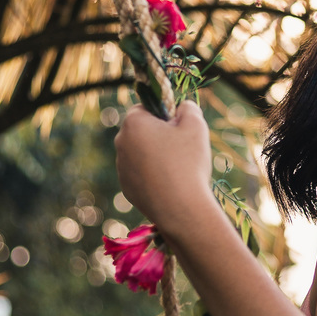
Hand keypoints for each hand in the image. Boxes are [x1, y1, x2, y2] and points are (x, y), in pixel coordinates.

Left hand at [114, 101, 214, 243]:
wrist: (181, 208)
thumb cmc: (188, 162)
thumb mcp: (196, 125)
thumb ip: (188, 107)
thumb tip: (182, 106)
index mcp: (133, 123)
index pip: (145, 107)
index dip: (164, 114)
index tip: (179, 127)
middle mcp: (121, 143)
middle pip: (142, 130)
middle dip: (159, 135)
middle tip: (182, 148)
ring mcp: (121, 167)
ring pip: (141, 153)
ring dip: (156, 155)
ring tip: (178, 169)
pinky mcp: (127, 188)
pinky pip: (141, 174)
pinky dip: (154, 175)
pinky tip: (171, 184)